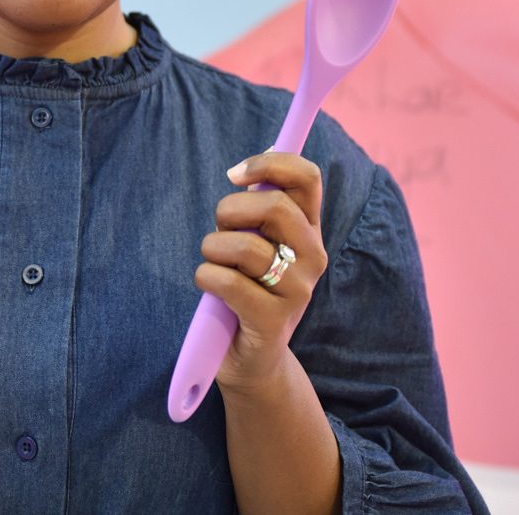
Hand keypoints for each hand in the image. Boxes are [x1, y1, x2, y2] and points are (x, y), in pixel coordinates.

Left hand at [195, 151, 326, 397]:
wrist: (251, 359)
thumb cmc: (247, 290)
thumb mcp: (258, 243)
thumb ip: (260, 208)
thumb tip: (257, 159)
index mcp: (310, 231)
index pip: (308, 178)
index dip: (271, 163)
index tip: (235, 174)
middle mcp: (313, 257)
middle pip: (275, 206)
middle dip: (230, 210)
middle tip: (219, 229)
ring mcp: (297, 290)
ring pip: (244, 246)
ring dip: (212, 249)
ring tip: (213, 265)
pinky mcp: (273, 320)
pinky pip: (227, 282)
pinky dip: (205, 277)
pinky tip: (210, 288)